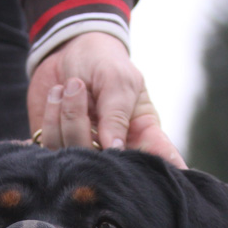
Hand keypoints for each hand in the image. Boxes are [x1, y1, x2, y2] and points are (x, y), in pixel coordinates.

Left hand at [27, 32, 187, 168]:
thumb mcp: (117, 79)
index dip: (170, 171)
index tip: (178, 177)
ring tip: (70, 85)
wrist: (67, 50)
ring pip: (73, 153)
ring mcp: (87, 152)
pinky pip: (49, 147)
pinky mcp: (59, 149)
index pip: (161, 159)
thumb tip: (115, 148)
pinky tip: (56, 96)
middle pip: (104, 162)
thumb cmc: (102, 62)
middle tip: (79, 86)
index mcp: (143, 134)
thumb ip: (117, 114)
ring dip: (66, 112)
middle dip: (83, 125)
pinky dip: (49, 117)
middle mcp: (116, 149)